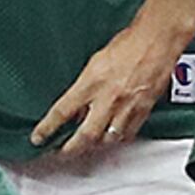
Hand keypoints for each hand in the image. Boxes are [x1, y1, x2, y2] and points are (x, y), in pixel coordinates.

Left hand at [34, 8, 191, 154]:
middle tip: (62, 153)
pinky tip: (112, 137)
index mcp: (91, 82)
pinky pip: (128, 135)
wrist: (157, 40)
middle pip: (85, 136)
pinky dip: (117, 139)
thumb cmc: (128, 44)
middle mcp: (108, 98)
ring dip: (95, 146)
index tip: (38, 138)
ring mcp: (126, 107)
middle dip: (70, 149)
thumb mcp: (96, 61)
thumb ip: (86, 86)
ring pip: (107, 140)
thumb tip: (78, 107)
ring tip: (87, 146)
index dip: (47, 128)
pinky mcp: (143, 111)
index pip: (62, 111)